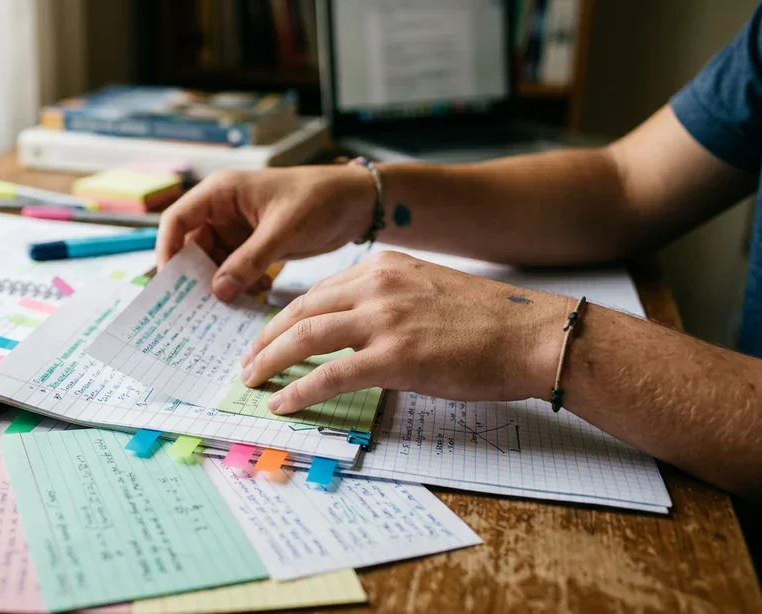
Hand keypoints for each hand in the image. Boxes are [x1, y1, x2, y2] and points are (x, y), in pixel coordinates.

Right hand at [156, 166, 376, 301]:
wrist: (357, 203)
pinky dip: (240, 285)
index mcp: (220, 193)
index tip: (170, 283)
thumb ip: (249, 261)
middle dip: (195, 276)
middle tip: (196, 308)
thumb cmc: (320, 199)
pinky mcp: (255, 247)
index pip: (177, 221)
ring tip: (230, 307)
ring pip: (214, 263)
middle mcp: (223, 211)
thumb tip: (218, 292)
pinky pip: (235, 271)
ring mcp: (238, 230)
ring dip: (221, 285)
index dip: (167, 250)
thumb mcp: (282, 230)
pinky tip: (255, 296)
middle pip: (191, 247)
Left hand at [238, 250, 571, 414]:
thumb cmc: (489, 321)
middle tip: (248, 361)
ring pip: (306, 336)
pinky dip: (299, 389)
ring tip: (252, 380)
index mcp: (384, 266)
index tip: (270, 336)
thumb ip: (389, 300)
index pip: (318, 290)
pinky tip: (283, 402)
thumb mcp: (428, 290)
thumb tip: (357, 329)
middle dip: (267, 338)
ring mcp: (384, 319)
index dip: (286, 316)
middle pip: (301, 310)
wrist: (532, 334)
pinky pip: (329, 373)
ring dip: (271, 361)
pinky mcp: (394, 356)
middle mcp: (377, 285)